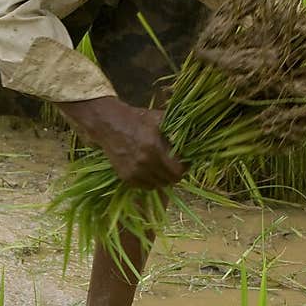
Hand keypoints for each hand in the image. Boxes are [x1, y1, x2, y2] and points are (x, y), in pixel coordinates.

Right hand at [57, 95, 184, 188]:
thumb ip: (177, 129)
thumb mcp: (159, 119)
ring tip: (160, 167)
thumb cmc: (137, 119)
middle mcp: (144, 163)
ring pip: (158, 186)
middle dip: (174, 174)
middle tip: (174, 166)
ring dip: (162, 178)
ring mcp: (134, 172)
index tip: (184, 162)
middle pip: (169, 181)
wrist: (109, 124)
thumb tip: (196, 137)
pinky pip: (144, 187)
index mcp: (154, 148)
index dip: (184, 168)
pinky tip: (148, 169)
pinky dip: (149, 181)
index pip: (178, 171)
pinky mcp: (125, 177)